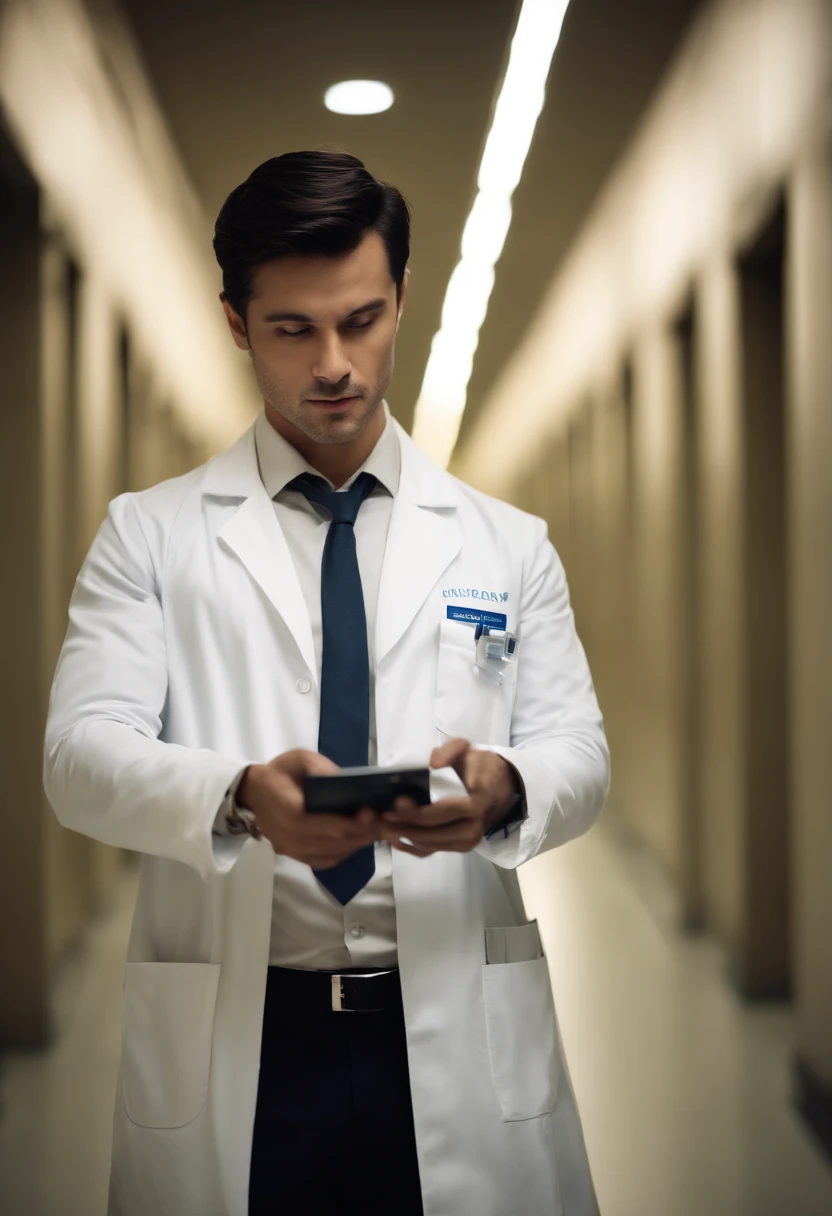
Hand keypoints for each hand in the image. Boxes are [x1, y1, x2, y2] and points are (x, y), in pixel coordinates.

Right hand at [237, 750, 380, 868]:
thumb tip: (345, 780)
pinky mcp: (295, 856)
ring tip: (378, 829)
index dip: (356, 823)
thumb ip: (321, 767)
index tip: (374, 812)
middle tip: (386, 821)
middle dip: (364, 833)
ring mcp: (292, 850)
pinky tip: (358, 839)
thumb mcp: (299, 758)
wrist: (251, 793)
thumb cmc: (279, 773)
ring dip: (358, 843)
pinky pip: (325, 860)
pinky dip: (345, 852)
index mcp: (292, 813)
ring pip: (333, 854)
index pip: (332, 826)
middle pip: (337, 843)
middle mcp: (292, 838)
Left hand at [378, 737, 520, 857]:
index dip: (417, 812)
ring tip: (384, 826)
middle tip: (383, 818)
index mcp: (476, 802)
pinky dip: (412, 848)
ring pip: (431, 846)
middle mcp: (474, 826)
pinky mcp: (461, 847)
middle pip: (434, 833)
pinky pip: (434, 851)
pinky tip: (395, 839)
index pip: (443, 812)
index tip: (396, 804)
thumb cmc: (479, 766)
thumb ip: (450, 750)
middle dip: (406, 827)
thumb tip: (432, 763)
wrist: (500, 787)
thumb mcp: (467, 749)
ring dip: (405, 838)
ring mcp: (468, 840)